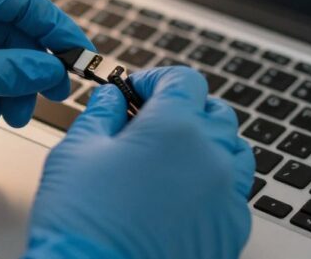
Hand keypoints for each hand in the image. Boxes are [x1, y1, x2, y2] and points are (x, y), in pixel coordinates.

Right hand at [24, 67, 254, 258]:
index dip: (157, 79)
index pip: (184, 80)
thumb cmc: (83, 222)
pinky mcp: (231, 231)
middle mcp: (212, 156)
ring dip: (207, 145)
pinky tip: (181, 197)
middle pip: (216, 112)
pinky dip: (213, 186)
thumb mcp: (77, 151)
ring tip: (172, 159)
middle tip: (150, 123)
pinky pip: (233, 194)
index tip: (136, 90)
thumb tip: (112, 98)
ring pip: (233, 152)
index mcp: (175, 127)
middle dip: (185, 109)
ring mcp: (227, 196)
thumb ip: (100, 113)